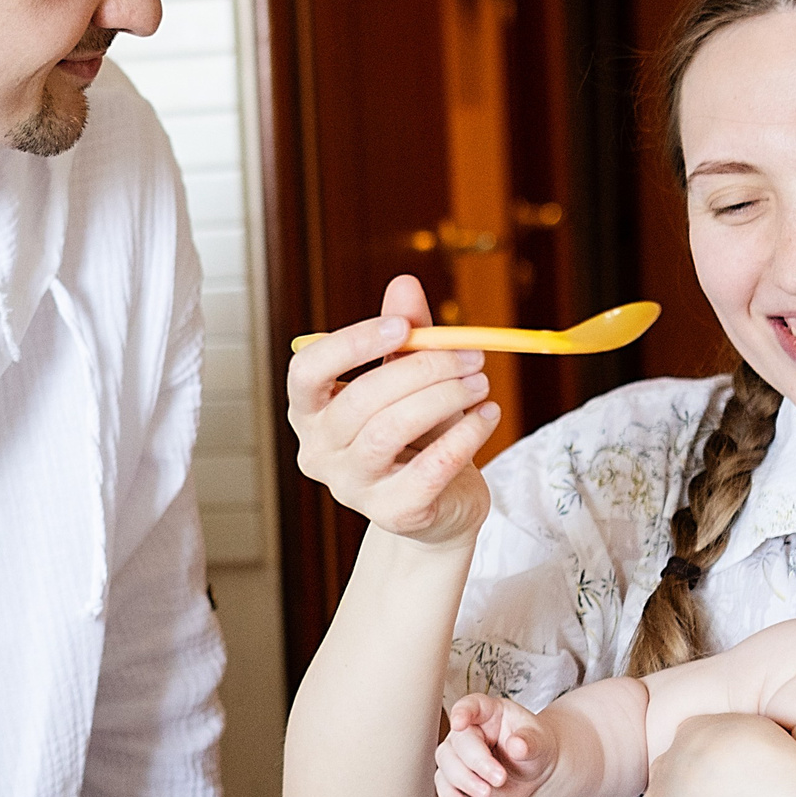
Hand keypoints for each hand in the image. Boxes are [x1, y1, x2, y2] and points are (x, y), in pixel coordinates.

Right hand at [287, 274, 496, 546]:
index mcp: (311, 412)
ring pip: (388, 432)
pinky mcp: (394, 514)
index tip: (403, 327)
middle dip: (421, 370)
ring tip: (482, 383)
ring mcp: (352, 488)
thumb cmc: (418, 434)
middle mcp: (319, 452)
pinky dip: (465, 436)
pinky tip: (488, 416)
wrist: (442, 504)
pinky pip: (429, 469)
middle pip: (359, 401)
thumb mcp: (410, 380)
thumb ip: (405, 335)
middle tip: (471, 356)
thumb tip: (404, 282)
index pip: (307, 372)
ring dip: (443, 398)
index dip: (352, 344)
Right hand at [435, 693, 553, 796]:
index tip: (459, 723)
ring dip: (464, 781)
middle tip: (499, 778)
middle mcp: (470, 730)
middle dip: (476, 762)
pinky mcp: (458, 777)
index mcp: (490, 712)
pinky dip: (451, 796)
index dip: (462, 712)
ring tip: (487, 793)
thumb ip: (529, 742)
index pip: (472, 705)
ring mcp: (460, 754)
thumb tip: (517, 745)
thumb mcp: (540, 741)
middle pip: (459, 741)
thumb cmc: (535, 748)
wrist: (535, 773)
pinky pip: (444, 785)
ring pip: (447, 763)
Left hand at [642, 710, 795, 796]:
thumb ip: (760, 736)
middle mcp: (670, 772)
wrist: (738, 784)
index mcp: (692, 735)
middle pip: (678, 791)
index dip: (716, 773)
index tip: (734, 787)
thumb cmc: (763, 754)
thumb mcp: (764, 727)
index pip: (697, 754)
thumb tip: (777, 745)